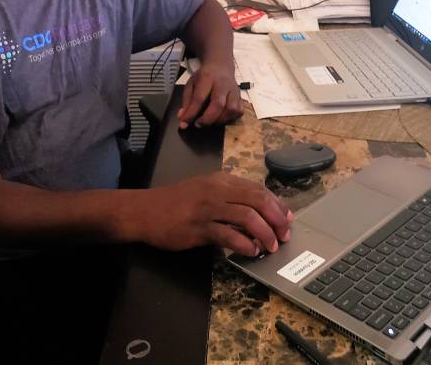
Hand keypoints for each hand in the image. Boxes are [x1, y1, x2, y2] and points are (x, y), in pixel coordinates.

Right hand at [139, 172, 293, 255]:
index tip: (287, 219)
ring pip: (247, 216)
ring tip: (271, 246)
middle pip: (257, 200)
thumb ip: (228, 197)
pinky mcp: (198, 227)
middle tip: (285, 235)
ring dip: (265, 233)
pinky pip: (228, 235)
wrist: (144, 210)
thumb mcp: (205, 190)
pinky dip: (244, 244)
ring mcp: (208, 207)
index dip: (277, 205)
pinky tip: (251, 251)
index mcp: (221, 180)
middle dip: (277, 219)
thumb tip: (257, 212)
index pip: (258, 189)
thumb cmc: (175, 202)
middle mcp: (217, 189)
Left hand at [178, 63, 243, 128]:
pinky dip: (230, 118)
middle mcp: (223, 84)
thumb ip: (186, 100)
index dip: (191, 113)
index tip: (184, 123)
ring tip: (210, 121)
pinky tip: (221, 117)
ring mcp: (234, 90)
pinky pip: (239, 111)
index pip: (199, 98)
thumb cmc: (204, 76)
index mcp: (207, 78)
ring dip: (220, 120)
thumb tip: (182, 117)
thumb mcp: (191, 83)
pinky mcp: (240, 96)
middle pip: (218, 104)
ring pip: (231, 109)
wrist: (221, 66)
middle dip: (207, 119)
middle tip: (198, 124)